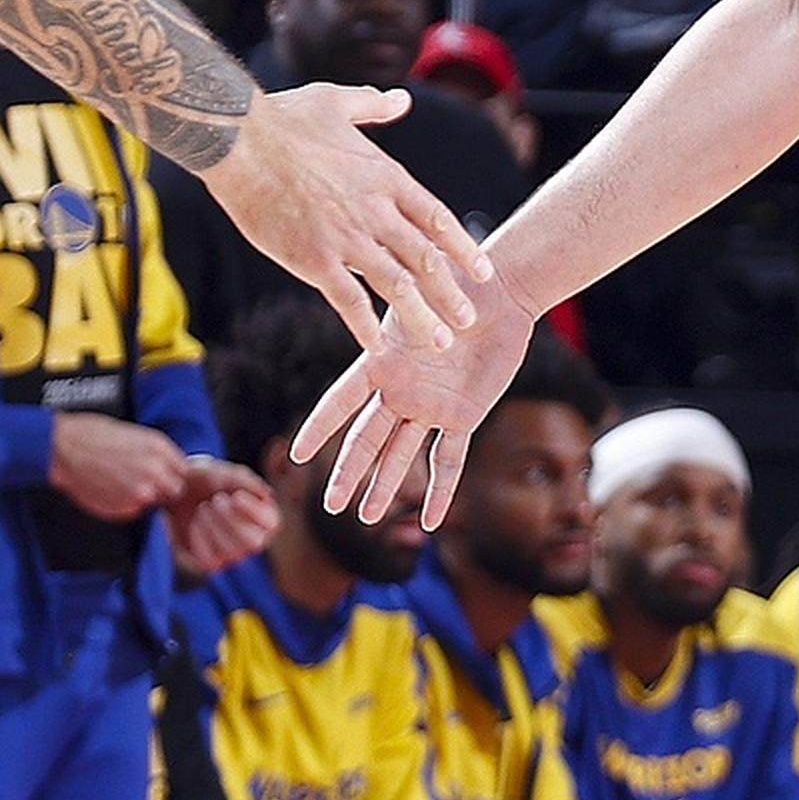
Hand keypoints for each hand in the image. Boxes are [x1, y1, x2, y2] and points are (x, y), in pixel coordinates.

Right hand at [49, 412, 188, 520]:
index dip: (172, 473)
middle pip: (175, 490)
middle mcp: (155, 470)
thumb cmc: (92, 435)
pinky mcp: (125, 508)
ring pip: (153, 502)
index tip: (164, 474)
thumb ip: (157, 453)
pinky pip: (133, 510)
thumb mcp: (134, 433)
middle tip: (141, 481)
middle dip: (163, 488)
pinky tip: (108, 488)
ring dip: (142, 496)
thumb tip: (169, 466)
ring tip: (119, 481)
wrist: (64, 448)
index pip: (183, 470)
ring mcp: (141, 492)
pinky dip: (124, 503)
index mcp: (159, 448)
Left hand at [164, 458, 275, 575]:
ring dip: (214, 526)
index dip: (255, 512)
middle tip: (216, 500)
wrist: (178, 491)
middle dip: (232, 520)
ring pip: (232, 553)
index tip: (236, 496)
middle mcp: (253, 539)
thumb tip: (266, 494)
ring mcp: (233, 553)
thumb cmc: (207, 480)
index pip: (272, 523)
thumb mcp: (224, 473)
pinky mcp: (211, 562)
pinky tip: (195, 522)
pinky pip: (210, 560)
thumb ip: (245, 481)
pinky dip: (200, 539)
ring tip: (203, 508)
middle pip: (253, 542)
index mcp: (263, 517)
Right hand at [202, 82, 489, 352]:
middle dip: (452, 293)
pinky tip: (376, 348)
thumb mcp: (336, 101)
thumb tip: (401, 99)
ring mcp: (348, 238)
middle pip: (427, 259)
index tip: (481, 272)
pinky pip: (349, 300)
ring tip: (440, 342)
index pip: (437, 219)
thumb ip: (373, 105)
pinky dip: (365, 327)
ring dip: (423, 317)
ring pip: (398, 286)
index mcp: (386, 177)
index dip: (463, 249)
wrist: (240, 141)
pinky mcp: (315, 259)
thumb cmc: (283, 118)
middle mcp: (376, 211)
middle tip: (470, 319)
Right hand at [300, 265, 538, 527]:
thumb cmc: (457, 279)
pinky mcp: (464, 414)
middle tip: (328, 505)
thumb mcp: (417, 290)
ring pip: (401, 455)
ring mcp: (430, 405)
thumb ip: (398, 305)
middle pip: (367, 439)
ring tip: (366, 518)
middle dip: (348, 472)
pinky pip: (450, 459)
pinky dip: (441, 490)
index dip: (321, 429)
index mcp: (383, 361)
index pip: (341, 401)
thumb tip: (380, 291)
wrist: (501, 291)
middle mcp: (401, 389)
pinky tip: (431, 520)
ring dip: (385, 487)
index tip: (297, 456)